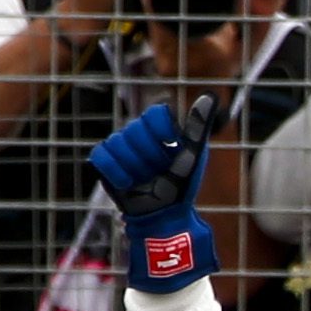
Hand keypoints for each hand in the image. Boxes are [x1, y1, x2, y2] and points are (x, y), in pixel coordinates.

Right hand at [86, 100, 216, 291]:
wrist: (162, 214)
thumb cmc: (181, 185)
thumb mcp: (192, 156)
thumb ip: (198, 127)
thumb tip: (210, 95)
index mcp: (161, 130)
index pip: (155, 112)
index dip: (162, 129)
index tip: (172, 145)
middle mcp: (138, 135)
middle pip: (135, 128)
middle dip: (150, 155)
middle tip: (159, 170)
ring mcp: (119, 147)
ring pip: (118, 142)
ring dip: (135, 166)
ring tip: (144, 179)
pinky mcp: (104, 162)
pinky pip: (101, 155)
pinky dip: (115, 170)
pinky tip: (128, 182)